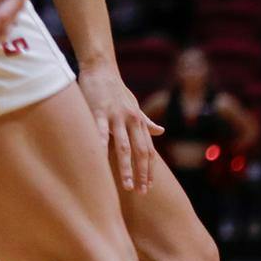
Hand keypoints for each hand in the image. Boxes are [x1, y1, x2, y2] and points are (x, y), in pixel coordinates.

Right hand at [81, 63, 162, 193]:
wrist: (102, 68)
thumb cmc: (116, 90)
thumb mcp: (135, 106)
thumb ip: (146, 121)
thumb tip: (162, 131)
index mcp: (139, 121)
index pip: (148, 150)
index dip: (149, 169)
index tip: (150, 187)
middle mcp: (131, 120)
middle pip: (140, 151)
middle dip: (142, 173)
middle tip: (142, 192)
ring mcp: (116, 116)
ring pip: (124, 146)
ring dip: (126, 167)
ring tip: (127, 185)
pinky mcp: (99, 111)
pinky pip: (100, 131)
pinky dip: (101, 146)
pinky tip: (101, 161)